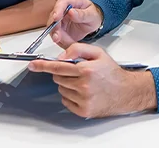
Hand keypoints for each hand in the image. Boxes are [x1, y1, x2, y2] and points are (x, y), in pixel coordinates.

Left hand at [27, 43, 155, 117]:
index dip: (42, 65)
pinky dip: (71, 97)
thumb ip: (78, 48)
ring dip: (67, 85)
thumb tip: (61, 55)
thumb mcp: (98, 53)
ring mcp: (83, 99)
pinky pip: (66, 101)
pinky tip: (83, 93)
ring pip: (61, 90)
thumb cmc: (111, 72)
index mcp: (86, 69)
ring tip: (83, 83)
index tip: (32, 65)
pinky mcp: (83, 110)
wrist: (125, 91)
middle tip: (76, 72)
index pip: (58, 66)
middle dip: (63, 73)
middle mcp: (84, 85)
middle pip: (58, 78)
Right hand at [48, 0, 102, 47]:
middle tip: (58, 37)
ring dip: (56, 35)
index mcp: (73, 1)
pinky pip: (56, 34)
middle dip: (55, 27)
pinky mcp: (58, 28)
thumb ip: (82, 14)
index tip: (56, 18)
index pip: (62, 3)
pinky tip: (66, 43)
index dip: (58, 10)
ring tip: (63, 42)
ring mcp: (60, 18)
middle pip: (54, 16)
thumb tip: (71, 12)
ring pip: (52, 27)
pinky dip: (60, 40)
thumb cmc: (92, 15)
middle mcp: (63, 9)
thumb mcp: (91, 15)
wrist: (91, 23)